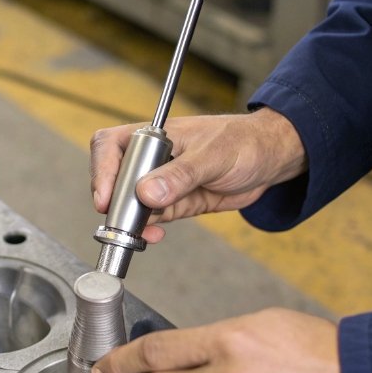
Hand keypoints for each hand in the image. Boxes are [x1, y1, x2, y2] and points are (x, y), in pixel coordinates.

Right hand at [88, 109, 307, 243]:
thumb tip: (147, 193)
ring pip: (128, 205)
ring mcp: (159, 182)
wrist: (270, 160)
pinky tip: (154, 236)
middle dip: (116, 205)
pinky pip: (149, 219)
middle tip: (126, 223)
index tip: (105, 199)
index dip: (101, 172)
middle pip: (113, 180)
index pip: (110, 147)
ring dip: (131, 223)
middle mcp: (150, 159)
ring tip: (144, 234)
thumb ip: (180, 175)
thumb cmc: (245, 142)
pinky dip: (147, 230)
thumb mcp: (214, 156)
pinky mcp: (171, 202)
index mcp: (153, 136)